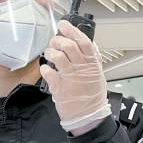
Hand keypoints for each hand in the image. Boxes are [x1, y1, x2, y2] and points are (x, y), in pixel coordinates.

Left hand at [40, 19, 111, 134]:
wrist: (89, 118)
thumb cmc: (92, 97)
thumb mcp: (98, 75)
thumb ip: (93, 59)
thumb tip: (89, 43)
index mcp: (93, 65)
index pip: (84, 42)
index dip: (72, 30)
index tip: (64, 24)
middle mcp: (82, 69)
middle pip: (69, 46)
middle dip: (58, 40)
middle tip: (54, 41)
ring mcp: (71, 78)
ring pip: (58, 57)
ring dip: (50, 52)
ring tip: (49, 54)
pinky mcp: (60, 88)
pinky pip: (48, 73)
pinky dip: (45, 68)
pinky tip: (46, 69)